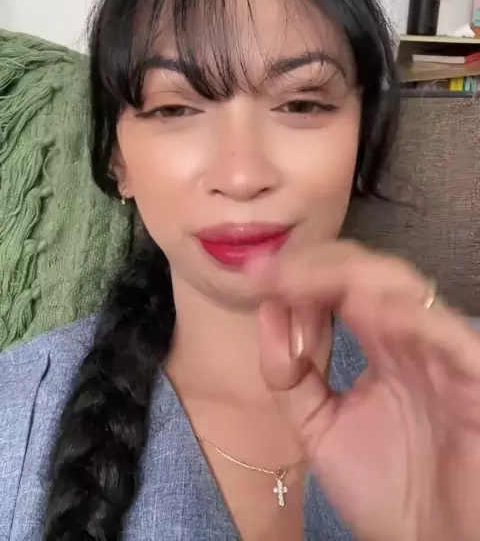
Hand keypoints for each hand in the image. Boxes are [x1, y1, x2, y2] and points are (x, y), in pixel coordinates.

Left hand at [250, 241, 479, 540]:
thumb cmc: (388, 492)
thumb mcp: (320, 430)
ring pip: (407, 289)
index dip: (300, 274)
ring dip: (353, 278)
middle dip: (318, 267)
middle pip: (370, 273)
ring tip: (303, 281)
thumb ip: (290, 377)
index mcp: (381, 343)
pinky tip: (366, 310)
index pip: (342, 284)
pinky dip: (409, 316)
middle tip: (274, 273)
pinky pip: (449, 335)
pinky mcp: (476, 378)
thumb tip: (267, 311)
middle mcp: (412, 338)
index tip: (256, 276)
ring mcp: (443, 354)